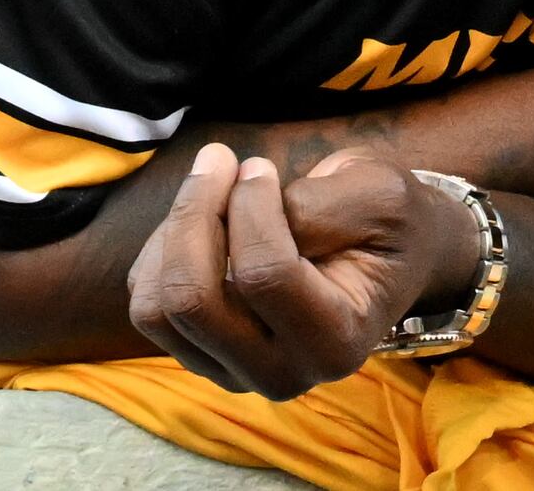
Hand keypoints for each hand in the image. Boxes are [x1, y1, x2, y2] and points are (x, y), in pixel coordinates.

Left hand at [128, 144, 480, 398]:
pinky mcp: (200, 356)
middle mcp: (281, 374)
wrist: (385, 255)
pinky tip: (200, 219)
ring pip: (158, 308)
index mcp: (336, 342)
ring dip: (174, 231)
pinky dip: (159, 250)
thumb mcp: (380, 197)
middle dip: (195, 213)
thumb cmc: (387, 223)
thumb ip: (319, 206)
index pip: (264, 275)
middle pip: (193, 301)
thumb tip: (242, 202)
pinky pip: (146, 304)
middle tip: (219, 158)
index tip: (260, 164)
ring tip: (210, 187)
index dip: (250, 206)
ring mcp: (233, 372)